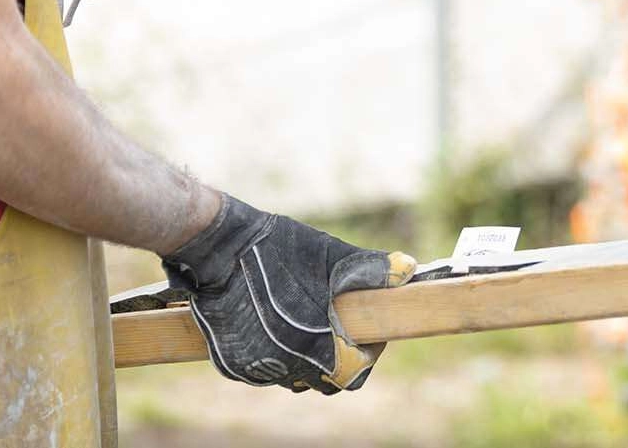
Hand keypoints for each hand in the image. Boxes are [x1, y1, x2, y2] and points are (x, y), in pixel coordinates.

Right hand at [161, 194, 415, 392]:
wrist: (219, 249)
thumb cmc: (280, 249)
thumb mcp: (330, 255)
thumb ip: (370, 270)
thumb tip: (409, 271)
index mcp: (317, 348)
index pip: (354, 372)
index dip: (366, 352)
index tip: (365, 331)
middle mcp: (287, 368)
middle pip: (324, 379)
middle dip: (336, 355)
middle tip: (336, 324)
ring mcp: (256, 370)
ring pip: (293, 375)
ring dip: (304, 356)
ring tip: (305, 318)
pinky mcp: (232, 365)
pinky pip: (263, 369)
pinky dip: (273, 353)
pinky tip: (273, 322)